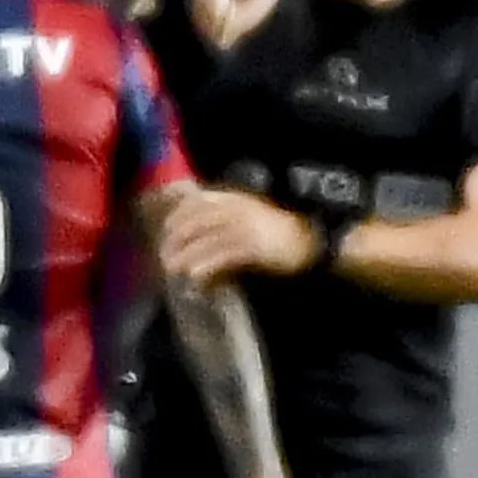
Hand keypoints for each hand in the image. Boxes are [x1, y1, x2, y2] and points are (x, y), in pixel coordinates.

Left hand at [160, 188, 324, 283]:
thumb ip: (226, 218)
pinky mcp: (255, 248)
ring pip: (206, 240)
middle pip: (196, 222)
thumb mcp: (251, 215)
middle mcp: (238, 210)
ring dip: (186, 255)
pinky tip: (196, 277)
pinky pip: (224, 256)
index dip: (177, 217)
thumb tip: (198, 234)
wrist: (312, 239)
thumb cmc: (279, 231)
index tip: (166, 233)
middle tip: (164, 257)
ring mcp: (247, 228)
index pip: (196, 203)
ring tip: (174, 269)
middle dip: (175, 240)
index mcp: (236, 199)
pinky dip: (207, 266)